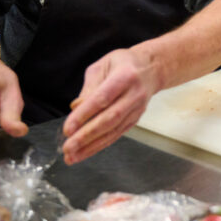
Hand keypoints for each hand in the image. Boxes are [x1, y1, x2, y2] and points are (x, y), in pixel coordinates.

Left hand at [62, 47, 162, 164]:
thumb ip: (89, 86)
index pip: (103, 98)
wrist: (152, 68)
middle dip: (87, 135)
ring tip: (72, 156)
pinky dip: (101, 145)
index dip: (84, 115)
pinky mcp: (136, 118)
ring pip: (114, 130)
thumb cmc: (124, 64)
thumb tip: (76, 108)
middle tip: (68, 147)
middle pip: (110, 118)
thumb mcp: (103, 65)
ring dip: (92, 145)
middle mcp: (134, 94)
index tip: (68, 129)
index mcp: (125, 76)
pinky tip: (86, 152)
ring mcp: (137, 108)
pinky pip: (117, 134)